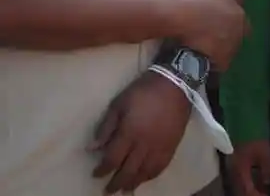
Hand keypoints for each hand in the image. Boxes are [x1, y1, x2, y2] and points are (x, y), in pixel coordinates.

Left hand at [90, 71, 190, 193]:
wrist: (176, 85)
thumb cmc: (143, 92)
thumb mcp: (118, 104)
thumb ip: (106, 127)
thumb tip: (93, 148)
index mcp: (129, 133)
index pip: (112, 159)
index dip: (102, 169)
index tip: (96, 174)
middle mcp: (144, 144)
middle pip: (128, 170)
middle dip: (117, 182)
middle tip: (108, 190)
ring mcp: (160, 146)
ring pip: (145, 172)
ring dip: (134, 182)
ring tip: (125, 189)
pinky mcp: (172, 146)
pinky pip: (161, 166)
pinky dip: (151, 175)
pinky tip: (145, 178)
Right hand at [176, 0, 246, 69]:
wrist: (182, 17)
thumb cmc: (198, 0)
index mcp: (240, 16)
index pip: (243, 26)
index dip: (232, 28)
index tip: (220, 29)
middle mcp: (240, 33)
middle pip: (236, 41)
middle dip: (226, 41)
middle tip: (208, 40)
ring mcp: (232, 47)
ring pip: (228, 53)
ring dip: (219, 53)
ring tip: (201, 50)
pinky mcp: (222, 60)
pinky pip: (219, 65)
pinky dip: (212, 64)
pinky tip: (199, 59)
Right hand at [231, 140, 269, 195]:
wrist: (242, 119)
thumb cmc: (254, 135)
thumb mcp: (265, 152)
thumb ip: (266, 169)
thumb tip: (267, 182)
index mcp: (240, 171)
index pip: (247, 191)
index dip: (257, 195)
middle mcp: (233, 170)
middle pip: (242, 190)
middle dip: (253, 193)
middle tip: (264, 194)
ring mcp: (232, 165)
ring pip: (240, 183)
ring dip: (250, 188)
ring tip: (262, 190)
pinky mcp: (234, 159)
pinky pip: (241, 176)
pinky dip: (249, 181)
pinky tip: (257, 179)